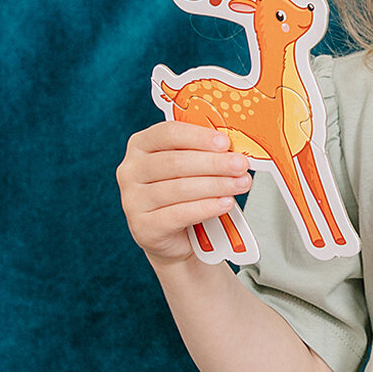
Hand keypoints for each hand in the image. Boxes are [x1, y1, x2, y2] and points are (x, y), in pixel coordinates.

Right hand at [116, 121, 252, 267]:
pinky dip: (206, 207)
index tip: (225, 142)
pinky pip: (179, 214)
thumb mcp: (191, 169)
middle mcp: (131, 170)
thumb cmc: (184, 195)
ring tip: (241, 184)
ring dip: (216, 185)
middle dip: (214, 163)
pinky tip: (225, 203)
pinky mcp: (144, 227)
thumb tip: (235, 150)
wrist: (174, 237)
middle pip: (175, 162)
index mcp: (140, 146)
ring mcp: (133, 200)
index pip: (167, 133)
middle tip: (241, 165)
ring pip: (179, 188)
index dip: (198, 137)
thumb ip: (205, 154)